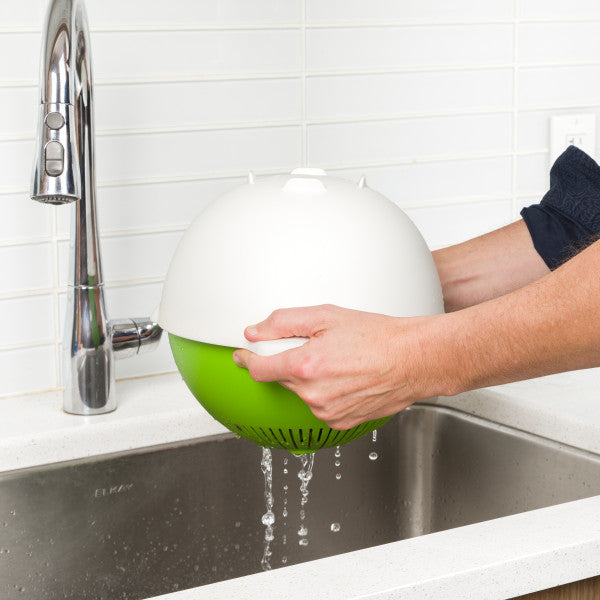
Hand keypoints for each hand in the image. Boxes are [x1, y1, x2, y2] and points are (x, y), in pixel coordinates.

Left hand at [232, 304, 442, 429]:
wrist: (414, 360)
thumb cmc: (378, 336)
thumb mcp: (327, 316)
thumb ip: (284, 322)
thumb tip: (255, 332)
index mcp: (306, 366)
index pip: (259, 368)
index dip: (247, 359)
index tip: (243, 355)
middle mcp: (313, 394)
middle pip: (281, 378)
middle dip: (289, 362)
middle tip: (315, 347)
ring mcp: (327, 412)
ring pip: (301, 393)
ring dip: (309, 379)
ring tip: (339, 362)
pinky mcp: (340, 423)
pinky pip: (319, 406)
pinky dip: (325, 393)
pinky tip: (346, 379)